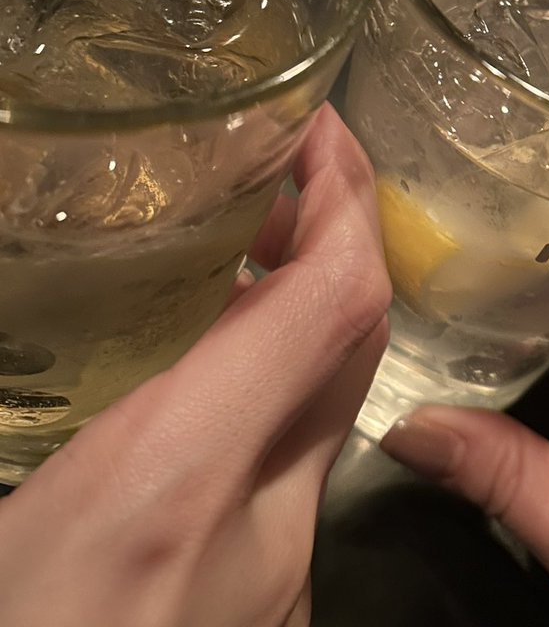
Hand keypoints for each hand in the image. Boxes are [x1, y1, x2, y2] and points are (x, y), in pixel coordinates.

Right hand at [0, 105, 390, 626]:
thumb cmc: (25, 613)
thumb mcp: (27, 481)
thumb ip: (61, 386)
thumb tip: (94, 309)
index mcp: (171, 488)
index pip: (331, 302)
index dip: (341, 199)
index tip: (320, 128)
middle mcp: (252, 531)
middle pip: (356, 342)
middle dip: (344, 229)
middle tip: (294, 160)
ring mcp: (271, 576)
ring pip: (335, 399)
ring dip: (319, 297)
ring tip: (258, 230)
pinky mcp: (259, 602)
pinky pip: (300, 458)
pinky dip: (283, 375)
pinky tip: (226, 353)